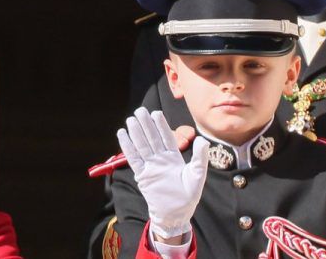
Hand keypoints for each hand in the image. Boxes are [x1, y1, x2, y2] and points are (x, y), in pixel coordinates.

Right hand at [117, 107, 209, 239]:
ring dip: (136, 132)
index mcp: (174, 157)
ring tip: (130, 119)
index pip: (166, 137)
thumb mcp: (198, 175)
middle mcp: (161, 159)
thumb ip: (200, 157)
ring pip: (142, 146)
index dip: (161, 125)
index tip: (156, 112)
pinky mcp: (143, 175)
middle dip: (146, 124)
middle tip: (140, 110)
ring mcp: (151, 166)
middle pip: (151, 138)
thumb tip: (202, 139)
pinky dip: (128, 146)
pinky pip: (134, 158)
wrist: (176, 214)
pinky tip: (122, 134)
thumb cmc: (189, 195)